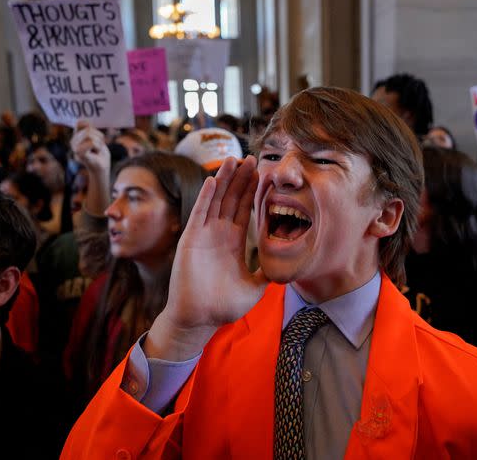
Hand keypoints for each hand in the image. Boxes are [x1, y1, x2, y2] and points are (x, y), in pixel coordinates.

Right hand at [70, 120, 109, 172]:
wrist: (102, 169)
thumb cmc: (100, 154)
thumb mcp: (96, 138)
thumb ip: (89, 129)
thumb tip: (81, 120)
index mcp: (76, 137)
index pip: (81, 123)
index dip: (92, 129)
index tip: (97, 139)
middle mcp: (73, 142)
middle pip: (88, 130)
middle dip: (98, 137)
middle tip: (98, 147)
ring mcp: (75, 148)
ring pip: (90, 135)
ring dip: (99, 143)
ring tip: (97, 151)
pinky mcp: (80, 154)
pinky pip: (91, 142)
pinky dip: (98, 147)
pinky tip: (96, 153)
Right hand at [145, 156, 267, 360]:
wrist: (199, 318)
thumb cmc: (223, 306)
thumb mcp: (255, 287)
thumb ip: (267, 272)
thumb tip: (286, 266)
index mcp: (233, 242)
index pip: (245, 209)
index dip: (252, 191)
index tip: (261, 173)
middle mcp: (219, 234)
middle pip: (231, 199)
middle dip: (241, 178)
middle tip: (252, 157)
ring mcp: (204, 234)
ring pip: (215, 200)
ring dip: (224, 179)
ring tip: (233, 159)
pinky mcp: (191, 239)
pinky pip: (199, 213)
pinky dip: (205, 197)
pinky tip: (212, 180)